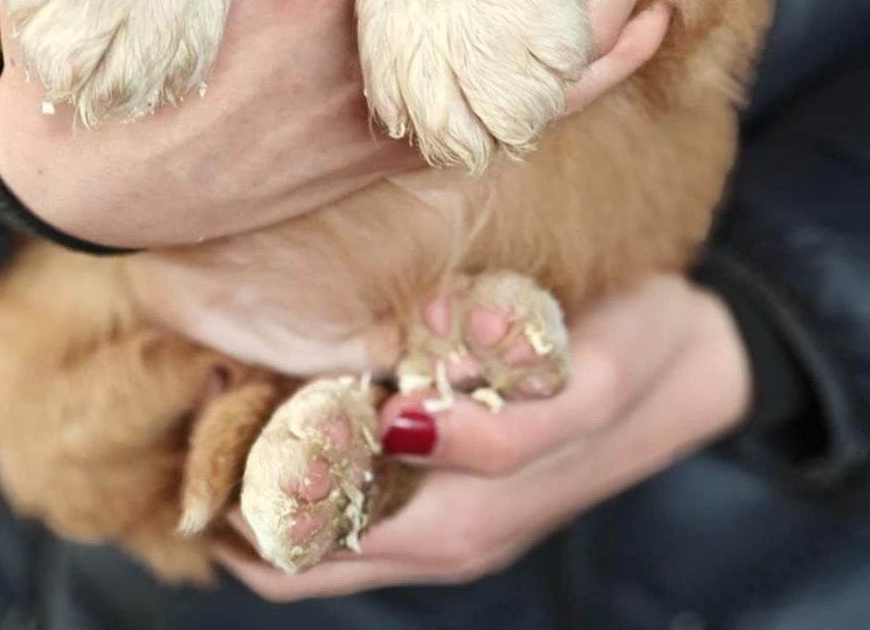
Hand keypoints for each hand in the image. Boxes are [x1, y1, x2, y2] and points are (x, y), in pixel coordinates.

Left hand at [220, 274, 751, 599]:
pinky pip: (356, 502)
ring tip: (236, 383)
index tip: (213, 385)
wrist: (697, 360)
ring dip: (266, 469)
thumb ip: (503, 426)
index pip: (299, 544)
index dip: (239, 476)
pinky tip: (296, 388)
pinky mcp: (456, 489)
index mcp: (457, 527)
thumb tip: (402, 424)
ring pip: (317, 531)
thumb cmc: (637, 358)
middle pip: (293, 549)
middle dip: (236, 475)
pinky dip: (310, 461)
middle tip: (211, 381)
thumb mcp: (585, 386)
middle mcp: (439, 541)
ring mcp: (446, 523)